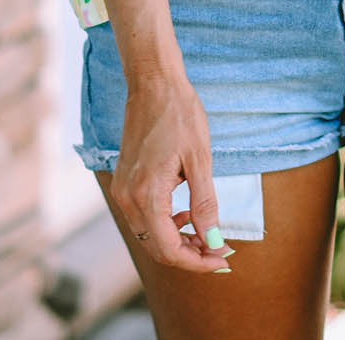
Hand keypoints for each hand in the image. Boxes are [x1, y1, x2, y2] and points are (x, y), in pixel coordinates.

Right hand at [109, 74, 234, 272]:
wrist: (153, 83)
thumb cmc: (180, 114)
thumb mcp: (200, 159)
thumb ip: (205, 204)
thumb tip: (213, 240)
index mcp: (147, 194)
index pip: (169, 249)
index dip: (197, 261)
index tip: (222, 259)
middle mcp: (127, 198)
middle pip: (156, 247)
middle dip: (189, 255)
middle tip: (219, 250)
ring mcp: (122, 190)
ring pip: (148, 235)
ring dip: (177, 241)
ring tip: (206, 235)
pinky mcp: (123, 182)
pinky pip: (142, 217)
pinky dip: (164, 224)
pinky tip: (185, 214)